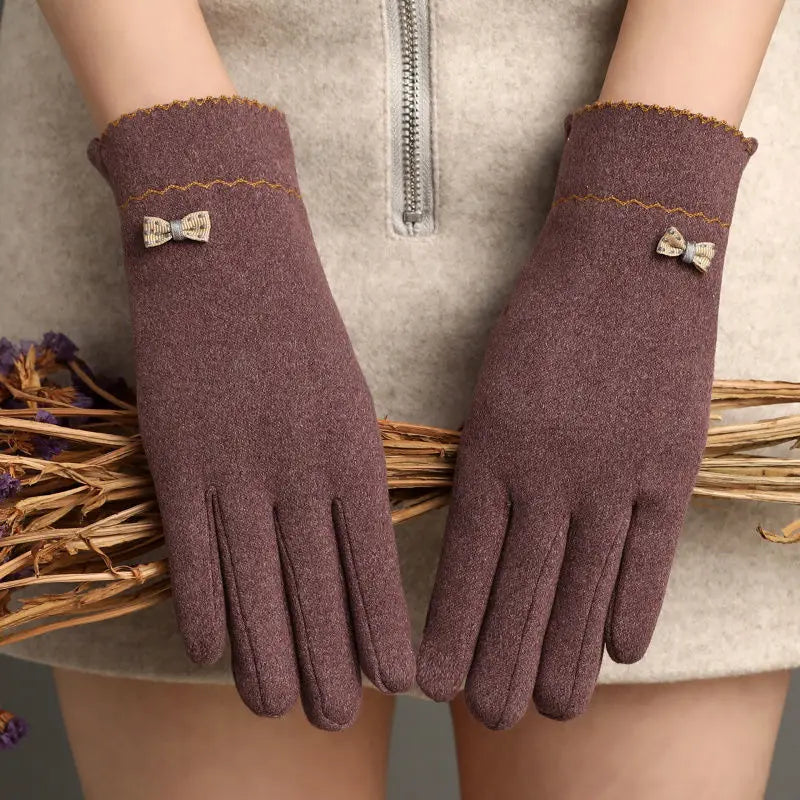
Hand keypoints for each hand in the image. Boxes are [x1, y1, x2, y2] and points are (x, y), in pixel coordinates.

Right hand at [89, 97, 413, 729]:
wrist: (229, 252)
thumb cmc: (298, 325)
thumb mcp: (348, 396)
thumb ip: (351, 468)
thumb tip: (355, 540)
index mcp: (355, 451)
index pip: (374, 562)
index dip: (382, 627)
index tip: (396, 682)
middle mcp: (301, 470)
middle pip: (318, 588)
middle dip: (330, 661)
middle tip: (335, 719)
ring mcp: (236, 466)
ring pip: (256, 584)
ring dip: (269, 652)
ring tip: (281, 706)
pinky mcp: (177, 457)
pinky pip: (192, 550)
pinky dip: (205, 606)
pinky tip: (215, 650)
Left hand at [417, 102, 755, 727]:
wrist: (627, 253)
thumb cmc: (545, 314)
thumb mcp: (492, 383)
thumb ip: (487, 456)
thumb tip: (482, 527)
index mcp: (493, 447)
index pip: (468, 559)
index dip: (452, 626)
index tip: (434, 682)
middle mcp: (550, 470)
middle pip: (522, 585)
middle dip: (501, 660)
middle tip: (488, 722)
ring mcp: (615, 470)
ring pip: (584, 583)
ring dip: (564, 652)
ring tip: (548, 710)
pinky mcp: (670, 461)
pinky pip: (649, 550)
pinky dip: (633, 605)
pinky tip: (617, 654)